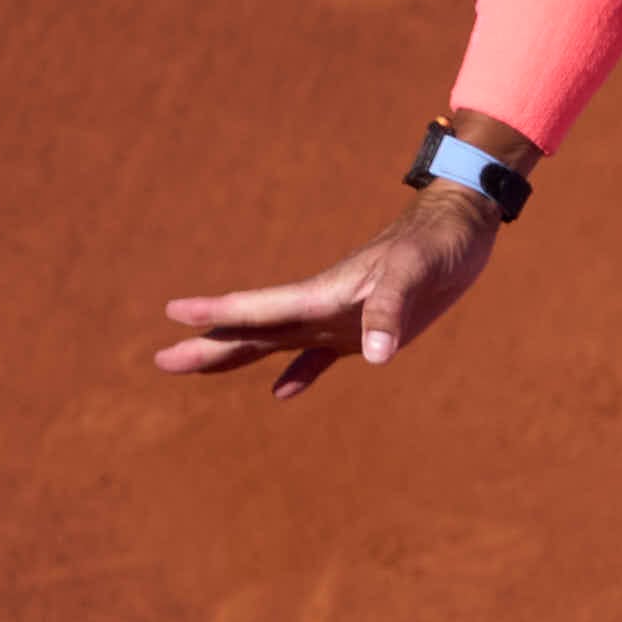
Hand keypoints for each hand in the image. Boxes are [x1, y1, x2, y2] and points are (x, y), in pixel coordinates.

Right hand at [157, 194, 495, 399]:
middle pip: (253, 331)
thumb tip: (372, 357)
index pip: (260, 307)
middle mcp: (321, 307)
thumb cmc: (437, 244)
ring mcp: (337, 319)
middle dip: (208, 346)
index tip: (173, 314)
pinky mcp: (362, 329)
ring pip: (275, 343)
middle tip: (161, 361)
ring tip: (194, 367)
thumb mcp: (417, 274)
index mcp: (324, 293)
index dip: (218, 314)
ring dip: (236, 356)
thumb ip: (389, 311)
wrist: (460, 228)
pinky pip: (320, 357)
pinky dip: (299, 375)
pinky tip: (281, 393)